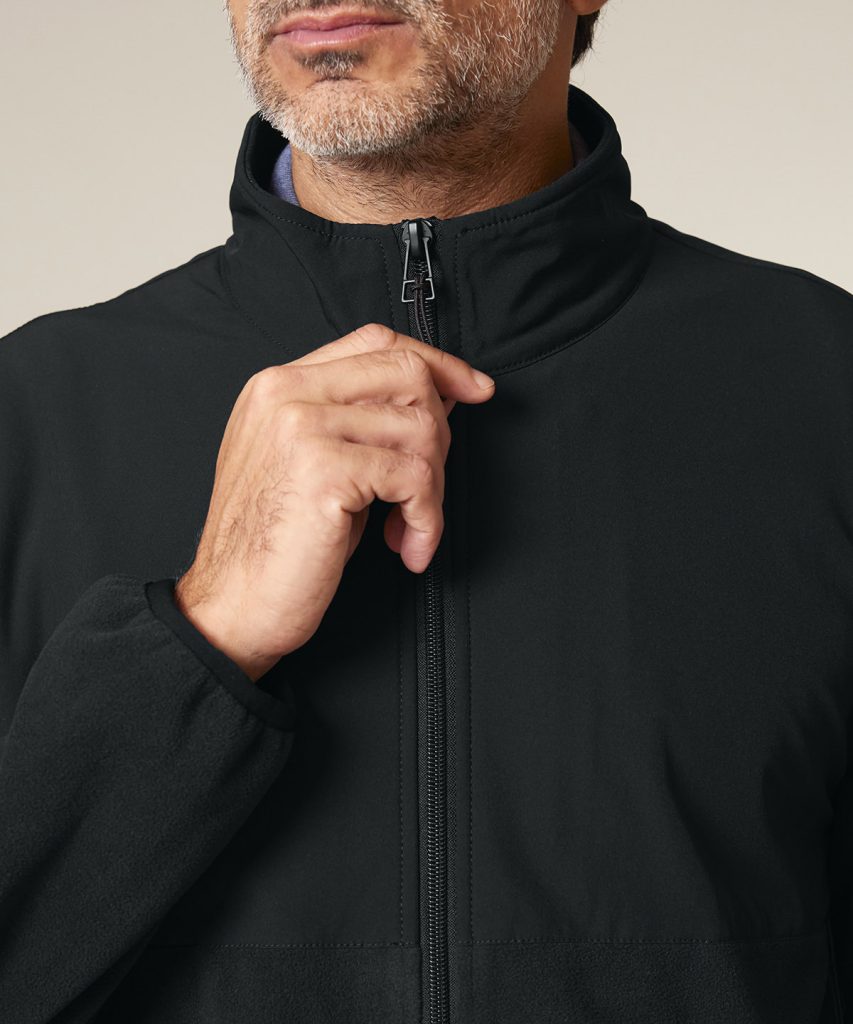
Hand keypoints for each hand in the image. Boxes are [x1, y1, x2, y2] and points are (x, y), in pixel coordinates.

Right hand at [174, 322, 495, 681]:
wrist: (231, 607)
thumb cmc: (277, 545)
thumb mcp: (315, 464)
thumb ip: (361, 422)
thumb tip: (439, 400)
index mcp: (279, 385)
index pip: (376, 342)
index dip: (436, 362)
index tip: (473, 389)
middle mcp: (285, 393)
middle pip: (406, 373)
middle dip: (440, 434)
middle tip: (426, 491)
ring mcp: (301, 425)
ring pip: (419, 427)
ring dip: (432, 489)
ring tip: (409, 529)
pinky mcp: (322, 469)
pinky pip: (413, 476)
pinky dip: (426, 518)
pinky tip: (406, 547)